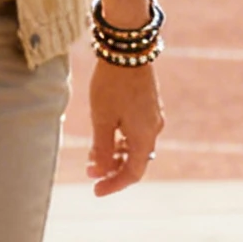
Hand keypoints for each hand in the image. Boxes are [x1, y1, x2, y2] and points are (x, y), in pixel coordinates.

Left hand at [87, 58, 163, 197]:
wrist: (127, 51)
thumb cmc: (112, 85)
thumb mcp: (102, 119)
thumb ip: (101, 148)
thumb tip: (99, 172)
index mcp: (144, 137)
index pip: (132, 173)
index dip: (114, 184)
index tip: (95, 190)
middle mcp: (153, 130)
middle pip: (135, 161)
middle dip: (111, 169)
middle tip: (89, 172)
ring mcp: (152, 118)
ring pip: (134, 146)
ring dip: (114, 154)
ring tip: (91, 155)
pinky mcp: (147, 107)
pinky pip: (135, 132)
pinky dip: (119, 140)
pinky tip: (102, 136)